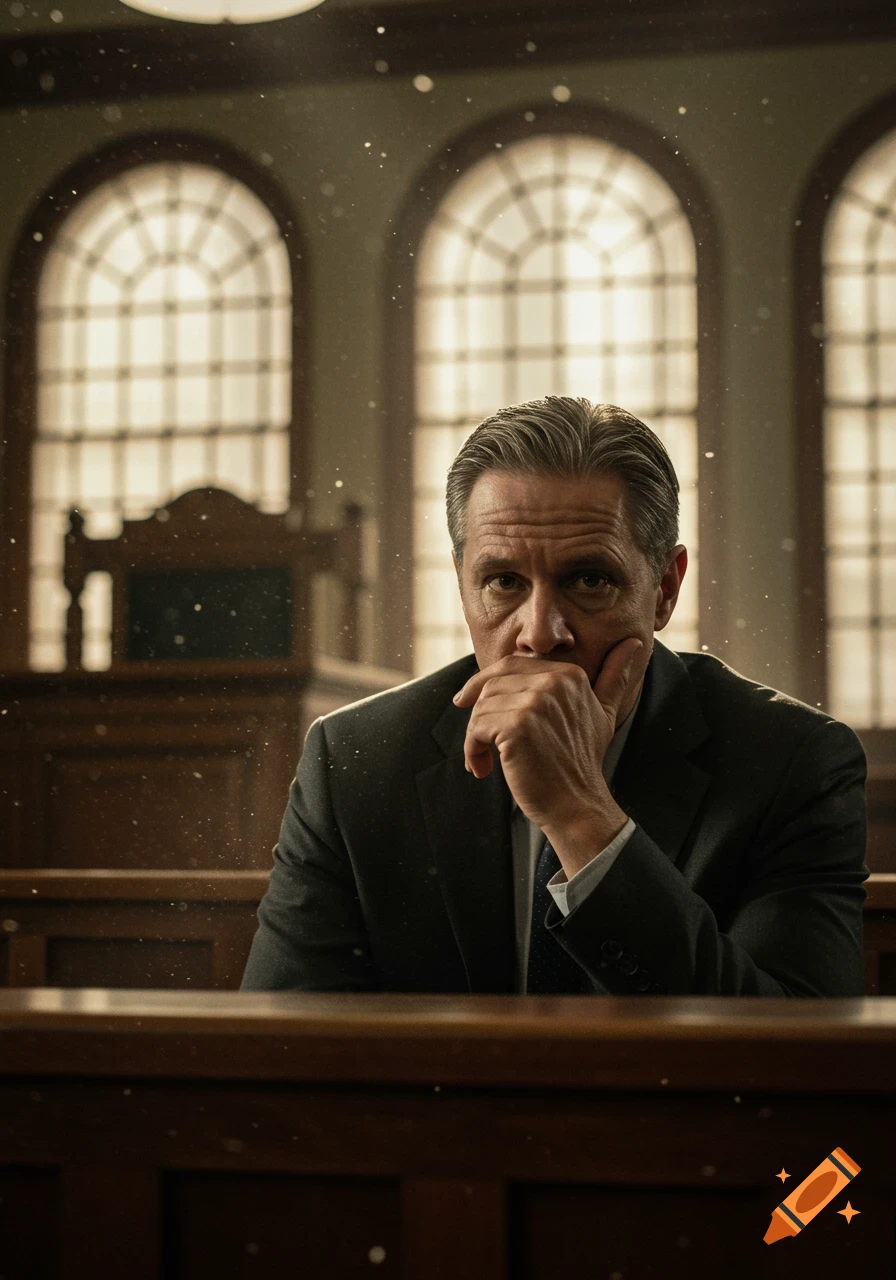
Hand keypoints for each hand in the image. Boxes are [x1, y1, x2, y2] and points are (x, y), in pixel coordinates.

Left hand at [452, 637, 642, 833]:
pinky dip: (472, 750)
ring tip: (486, 760)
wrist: (577, 804)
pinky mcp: (517, 727)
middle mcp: (553, 682)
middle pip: (491, 685)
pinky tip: (483, 767)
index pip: (509, 665)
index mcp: (569, 674)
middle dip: (479, 713)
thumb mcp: (604, 712)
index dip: (485, 684)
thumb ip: (613, 676)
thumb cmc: (582, 761)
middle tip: (479, 740)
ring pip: (481, 708)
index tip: (468, 703)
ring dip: (475, 737)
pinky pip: (477, 728)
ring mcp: (535, 703)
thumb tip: (635, 641)